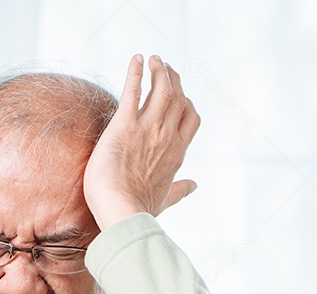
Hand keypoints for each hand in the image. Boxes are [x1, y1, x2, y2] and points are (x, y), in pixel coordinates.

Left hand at [83, 54, 201, 230]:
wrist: (122, 212)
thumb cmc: (140, 209)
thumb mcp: (165, 200)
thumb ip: (180, 190)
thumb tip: (193, 186)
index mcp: (177, 153)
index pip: (190, 119)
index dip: (187, 103)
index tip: (181, 94)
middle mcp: (166, 136)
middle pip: (178, 98)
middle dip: (174, 79)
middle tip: (165, 67)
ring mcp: (148, 129)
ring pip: (162, 89)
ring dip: (160, 71)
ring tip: (154, 59)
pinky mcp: (124, 125)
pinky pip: (133, 91)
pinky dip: (136, 72)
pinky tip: (137, 59)